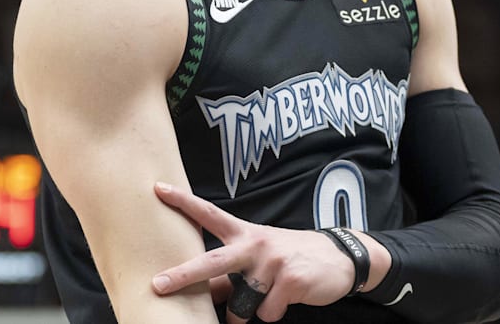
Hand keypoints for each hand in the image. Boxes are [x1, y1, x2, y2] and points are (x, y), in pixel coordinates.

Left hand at [150, 182, 354, 321]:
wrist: (341, 257)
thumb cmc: (292, 257)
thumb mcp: (261, 256)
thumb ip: (231, 271)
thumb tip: (203, 291)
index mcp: (246, 234)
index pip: (210, 214)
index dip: (183, 202)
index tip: (158, 189)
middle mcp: (256, 244)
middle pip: (213, 262)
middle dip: (183, 275)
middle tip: (158, 284)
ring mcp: (273, 261)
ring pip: (243, 303)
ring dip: (253, 309)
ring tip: (272, 294)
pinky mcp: (291, 280)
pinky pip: (267, 313)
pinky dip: (275, 312)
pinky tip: (289, 296)